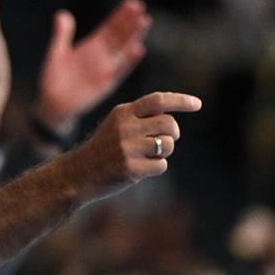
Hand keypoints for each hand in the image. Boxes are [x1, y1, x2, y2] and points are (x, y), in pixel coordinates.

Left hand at [37, 0, 150, 134]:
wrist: (52, 105)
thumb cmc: (54, 80)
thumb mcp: (56, 54)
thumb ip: (61, 35)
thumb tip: (62, 14)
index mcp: (91, 46)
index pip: (109, 27)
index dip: (120, 16)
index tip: (132, 2)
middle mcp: (102, 56)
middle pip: (119, 35)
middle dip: (129, 22)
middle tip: (140, 7)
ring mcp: (105, 69)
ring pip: (122, 50)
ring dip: (133, 36)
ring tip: (144, 21)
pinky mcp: (105, 84)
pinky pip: (119, 71)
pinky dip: (129, 61)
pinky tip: (138, 49)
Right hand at [70, 91, 199, 199]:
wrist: (78, 174)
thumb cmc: (103, 149)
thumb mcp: (116, 125)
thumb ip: (140, 119)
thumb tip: (173, 122)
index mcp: (122, 113)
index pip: (158, 100)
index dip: (180, 101)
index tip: (197, 104)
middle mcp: (125, 127)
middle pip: (169, 124)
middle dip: (173, 134)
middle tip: (164, 141)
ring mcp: (127, 148)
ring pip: (168, 145)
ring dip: (164, 152)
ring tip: (149, 156)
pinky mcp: (130, 168)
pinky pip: (161, 165)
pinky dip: (156, 168)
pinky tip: (141, 169)